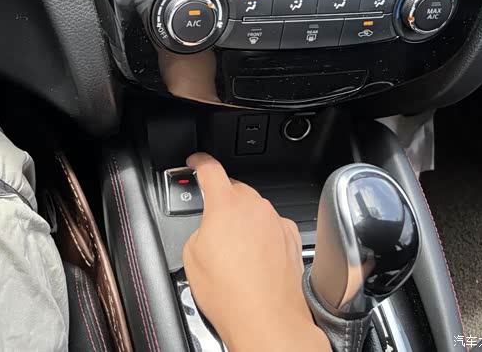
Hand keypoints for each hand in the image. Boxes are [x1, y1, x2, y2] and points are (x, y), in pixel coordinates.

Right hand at [182, 153, 329, 351]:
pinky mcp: (291, 239)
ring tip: (234, 255)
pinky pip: (271, 226)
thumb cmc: (230, 293)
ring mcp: (276, 222)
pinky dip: (262, 235)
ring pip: (254, 209)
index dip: (199, 162)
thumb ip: (199, 229)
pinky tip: (253, 259)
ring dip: (243, 222)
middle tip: (212, 228)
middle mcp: (255, 207)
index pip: (210, 169)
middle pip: (234, 190)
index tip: (196, 162)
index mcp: (226, 205)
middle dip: (222, 203)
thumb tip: (207, 230)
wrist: (266, 320)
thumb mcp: (191, 256)